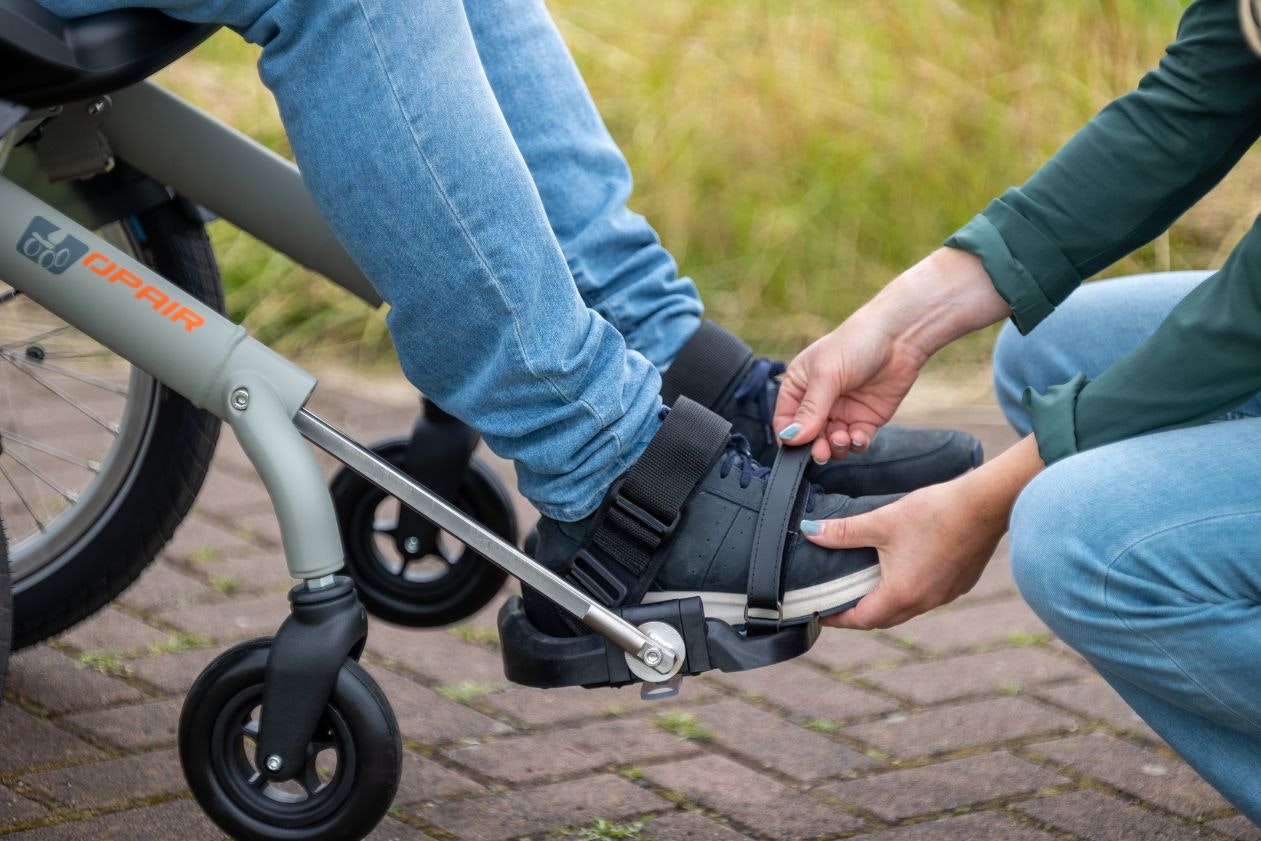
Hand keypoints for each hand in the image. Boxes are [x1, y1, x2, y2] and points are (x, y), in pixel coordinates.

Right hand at [773, 313, 926, 463]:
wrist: (898, 338)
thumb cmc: (855, 344)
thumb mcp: (826, 375)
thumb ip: (810, 410)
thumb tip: (791, 438)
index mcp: (799, 386)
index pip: (785, 420)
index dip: (788, 436)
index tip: (795, 445)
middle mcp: (818, 401)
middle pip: (808, 436)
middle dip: (814, 446)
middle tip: (820, 453)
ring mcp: (843, 411)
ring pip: (832, 443)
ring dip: (835, 447)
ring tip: (842, 439)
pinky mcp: (865, 418)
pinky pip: (855, 441)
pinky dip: (855, 444)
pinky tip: (858, 437)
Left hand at [804, 435, 1043, 629]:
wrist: (985, 505)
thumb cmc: (935, 513)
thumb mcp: (882, 521)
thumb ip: (844, 531)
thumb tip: (810, 530)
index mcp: (902, 594)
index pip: (861, 619)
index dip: (837, 618)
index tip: (821, 613)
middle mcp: (925, 602)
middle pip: (883, 619)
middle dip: (859, 614)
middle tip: (838, 600)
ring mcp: (945, 595)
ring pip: (906, 609)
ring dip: (885, 603)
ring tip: (866, 585)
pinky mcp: (960, 583)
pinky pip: (927, 596)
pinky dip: (909, 591)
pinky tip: (903, 570)